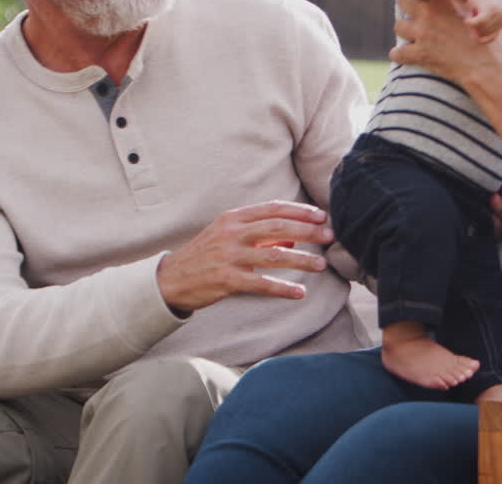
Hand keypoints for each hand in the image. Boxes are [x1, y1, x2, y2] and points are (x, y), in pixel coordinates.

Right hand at [156, 201, 334, 312]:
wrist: (172, 278)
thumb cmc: (206, 254)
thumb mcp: (226, 233)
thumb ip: (255, 230)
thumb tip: (292, 234)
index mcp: (233, 218)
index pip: (273, 208)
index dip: (299, 211)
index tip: (321, 215)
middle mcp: (232, 233)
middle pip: (278, 228)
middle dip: (307, 231)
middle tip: (329, 235)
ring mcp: (229, 256)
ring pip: (274, 255)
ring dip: (301, 259)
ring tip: (321, 264)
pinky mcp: (227, 280)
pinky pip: (261, 283)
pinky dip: (283, 288)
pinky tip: (299, 292)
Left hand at [392, 0, 501, 86]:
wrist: (488, 66)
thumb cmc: (491, 33)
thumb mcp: (490, 1)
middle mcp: (429, 15)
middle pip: (402, 0)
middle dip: (406, 5)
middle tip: (413, 10)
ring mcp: (423, 35)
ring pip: (398, 26)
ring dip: (404, 30)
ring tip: (412, 32)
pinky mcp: (421, 55)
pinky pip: (398, 53)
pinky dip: (399, 54)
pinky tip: (402, 54)